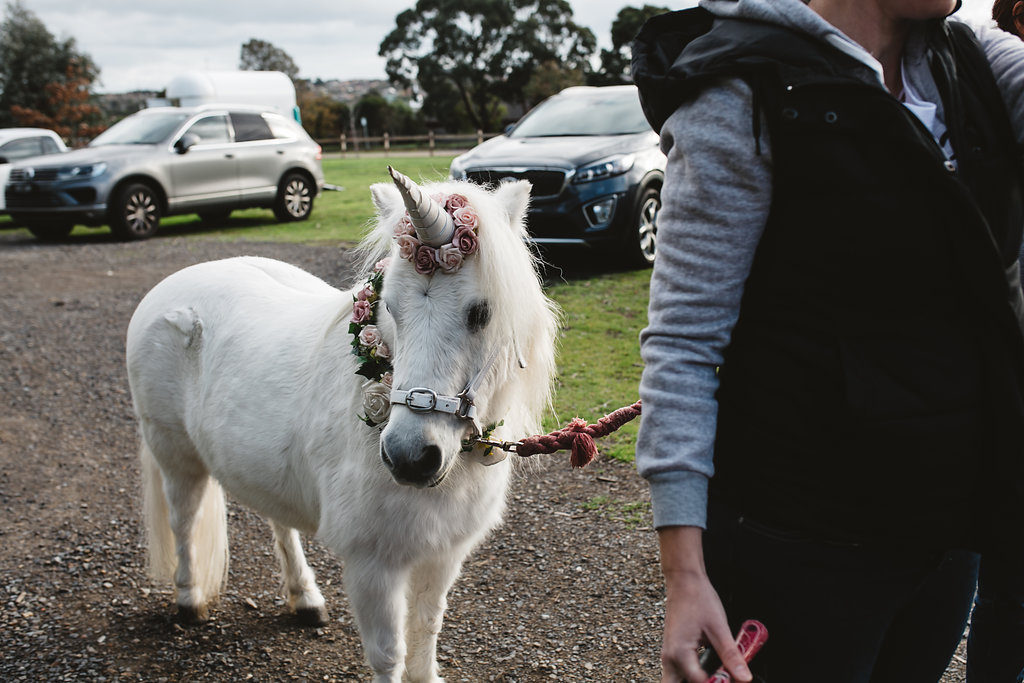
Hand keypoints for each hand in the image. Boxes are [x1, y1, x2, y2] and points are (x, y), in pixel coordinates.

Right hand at [658, 526, 751, 682]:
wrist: (684, 581)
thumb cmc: (698, 599)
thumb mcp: (719, 628)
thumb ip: (731, 656)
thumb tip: (745, 678)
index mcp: (681, 653)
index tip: (732, 679)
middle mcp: (670, 658)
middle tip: (717, 680)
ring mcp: (668, 655)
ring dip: (692, 682)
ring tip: (714, 677)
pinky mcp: (672, 651)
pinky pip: (676, 674)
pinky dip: (689, 678)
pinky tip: (707, 673)